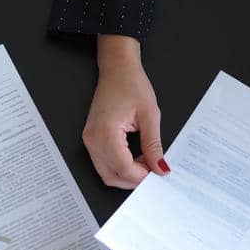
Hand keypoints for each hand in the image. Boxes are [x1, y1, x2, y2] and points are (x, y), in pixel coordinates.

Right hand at [84, 35, 167, 187]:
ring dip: (126, 175)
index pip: (123, 167)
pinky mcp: (91, 140)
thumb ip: (154, 146)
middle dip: (134, 179)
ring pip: (106, 174)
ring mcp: (89, 140)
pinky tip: (134, 159)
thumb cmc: (131, 85)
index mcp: (105, 132)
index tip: (158, 172)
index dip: (141, 175)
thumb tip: (160, 168)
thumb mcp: (150, 115)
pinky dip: (119, 167)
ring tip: (145, 163)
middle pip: (111, 176)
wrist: (117, 70)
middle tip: (154, 170)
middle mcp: (92, 139)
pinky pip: (103, 164)